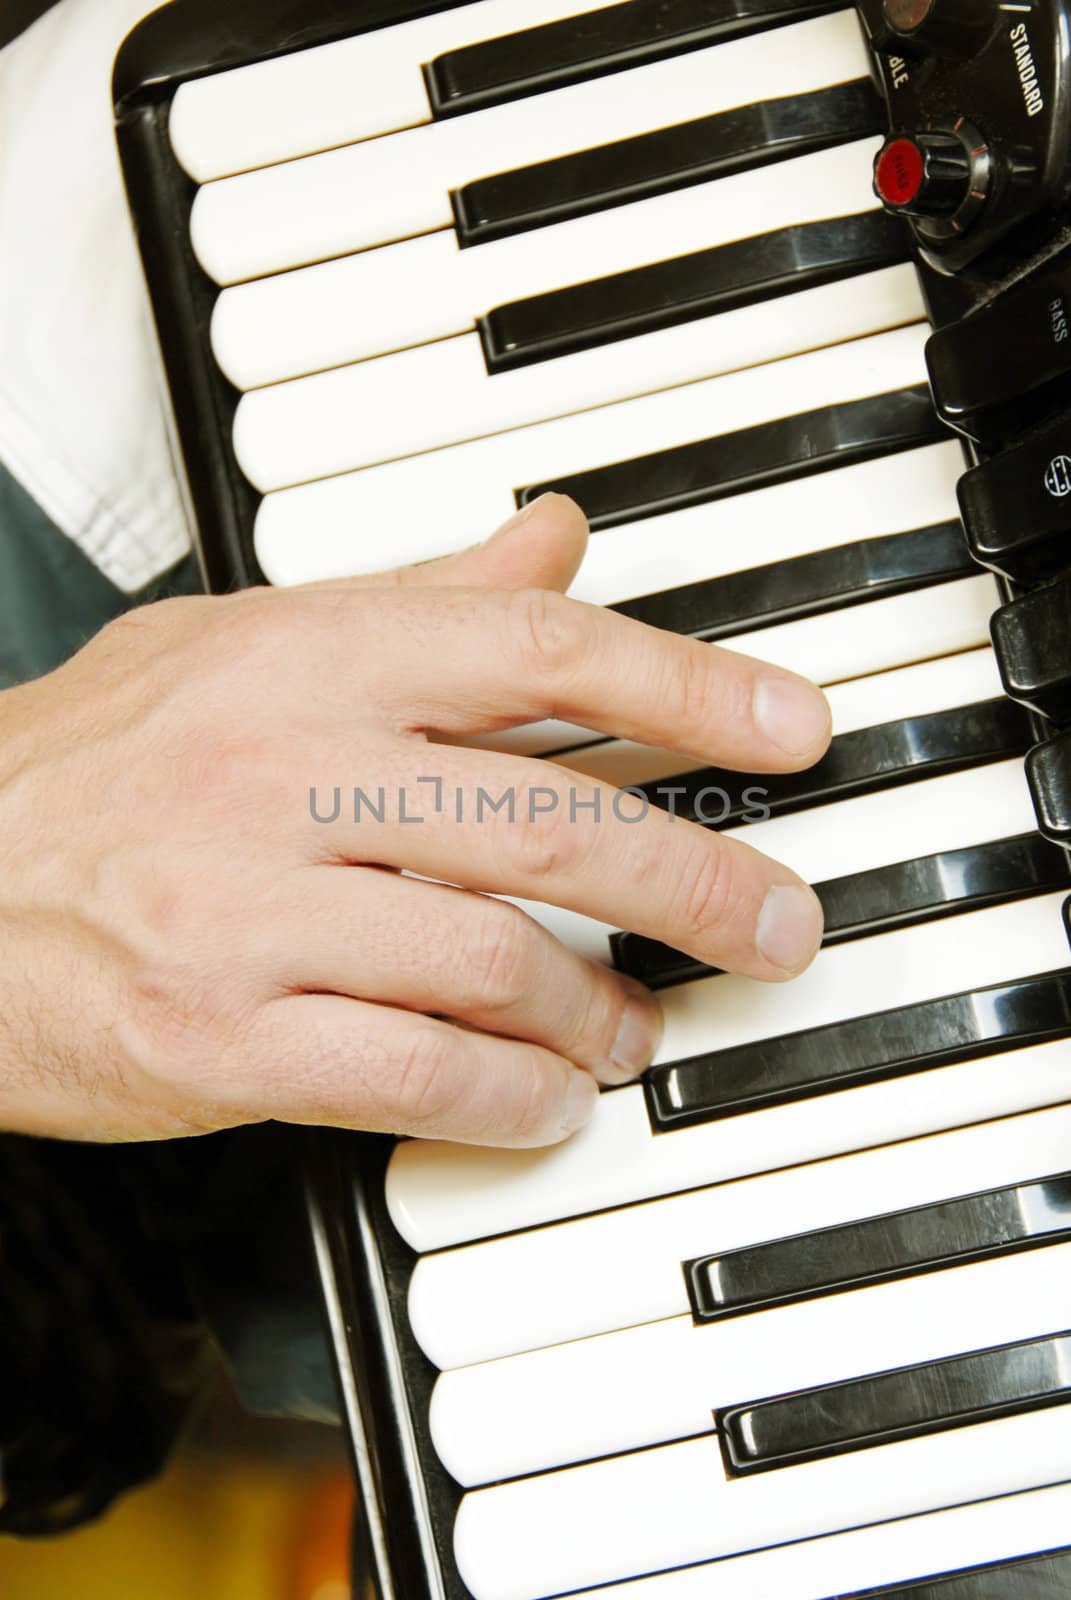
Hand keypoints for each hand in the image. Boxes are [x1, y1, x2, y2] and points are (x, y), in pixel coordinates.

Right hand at [0, 496, 829, 1146]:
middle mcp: (282, 776)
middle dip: (693, 882)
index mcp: (302, 660)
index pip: (536, 651)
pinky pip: (409, 1077)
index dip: (687, 687)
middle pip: (546, 824)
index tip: (793, 727)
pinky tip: (546, 1099)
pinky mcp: (218, 1037)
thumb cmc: (91, 767)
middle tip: (774, 922)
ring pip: (492, 965)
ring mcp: (248, 913)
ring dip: (597, 1010)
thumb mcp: (243, 641)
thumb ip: (418, 599)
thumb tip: (556, 538)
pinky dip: (507, 1099)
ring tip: (634, 1024)